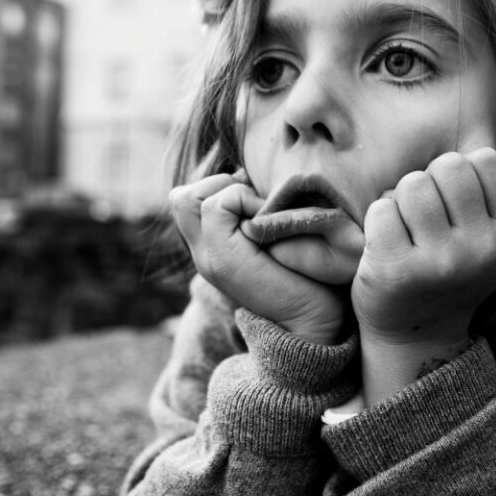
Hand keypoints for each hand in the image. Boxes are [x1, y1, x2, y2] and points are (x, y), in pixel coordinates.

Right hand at [170, 171, 345, 344]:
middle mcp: (203, 254)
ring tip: (263, 213)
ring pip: (189, 198)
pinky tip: (268, 222)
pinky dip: (244, 200)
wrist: (314, 322)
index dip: (219, 185)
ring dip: (233, 191)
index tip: (256, 199)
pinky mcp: (223, 261)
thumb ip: (254, 212)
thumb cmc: (308, 275)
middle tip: (257, 203)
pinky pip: (216, 206)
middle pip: (181, 197)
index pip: (187, 199)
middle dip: (220, 184)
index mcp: (213, 248)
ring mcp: (208, 259)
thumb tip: (247, 173)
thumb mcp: (273, 235)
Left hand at [351, 148, 495, 348]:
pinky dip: (378, 219)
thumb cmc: (452, 272)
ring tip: (407, 228)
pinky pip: (381, 209)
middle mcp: (480, 250)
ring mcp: (438, 262)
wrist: (417, 332)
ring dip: (402, 199)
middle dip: (430, 180)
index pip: (486, 160)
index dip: (463, 172)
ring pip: (412, 184)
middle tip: (426, 214)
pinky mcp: (396, 270)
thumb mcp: (490, 240)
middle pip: (448, 165)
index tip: (455, 201)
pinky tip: (387, 244)